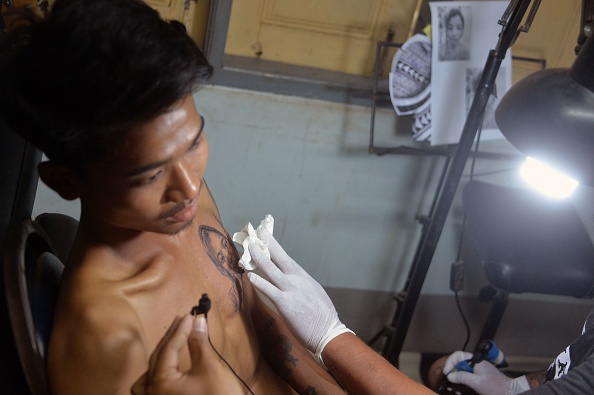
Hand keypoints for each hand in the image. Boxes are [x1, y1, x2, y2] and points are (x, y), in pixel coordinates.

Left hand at [131, 314, 242, 394]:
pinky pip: (150, 389)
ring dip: (159, 356)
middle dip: (170, 338)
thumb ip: (199, 343)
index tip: (190, 314)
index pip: (169, 348)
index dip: (180, 329)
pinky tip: (165, 368)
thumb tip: (198, 320)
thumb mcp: (209, 367)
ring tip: (172, 341)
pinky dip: (156, 375)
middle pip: (157, 359)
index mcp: (161, 383)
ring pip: (148, 376)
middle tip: (184, 320)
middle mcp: (152, 394)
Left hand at [247, 227, 352, 364]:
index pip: (285, 257)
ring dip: (259, 257)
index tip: (265, 235)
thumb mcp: (313, 293)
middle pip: (279, 256)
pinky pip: (269, 290)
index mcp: (303, 277)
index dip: (274, 245)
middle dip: (267, 242)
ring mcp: (291, 290)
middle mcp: (297, 279)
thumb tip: (290, 280)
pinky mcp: (285, 304)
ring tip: (249, 246)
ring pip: (271, 269)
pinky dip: (259, 282)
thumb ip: (300, 284)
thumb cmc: (322, 316)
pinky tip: (250, 276)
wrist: (328, 332)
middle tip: (257, 230)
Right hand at [444, 351, 528, 394]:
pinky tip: (460, 391)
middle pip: (458, 364)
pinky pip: (467, 379)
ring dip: (456, 381)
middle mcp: (475, 364)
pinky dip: (462, 384)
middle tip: (448, 383)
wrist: (510, 392)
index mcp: (475, 361)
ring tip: (453, 389)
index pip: (458, 355)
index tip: (446, 373)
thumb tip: (450, 375)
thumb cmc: (496, 386)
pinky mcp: (479, 378)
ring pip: (461, 373)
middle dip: (452, 374)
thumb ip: (462, 377)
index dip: (450, 362)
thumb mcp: (477, 382)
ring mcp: (477, 371)